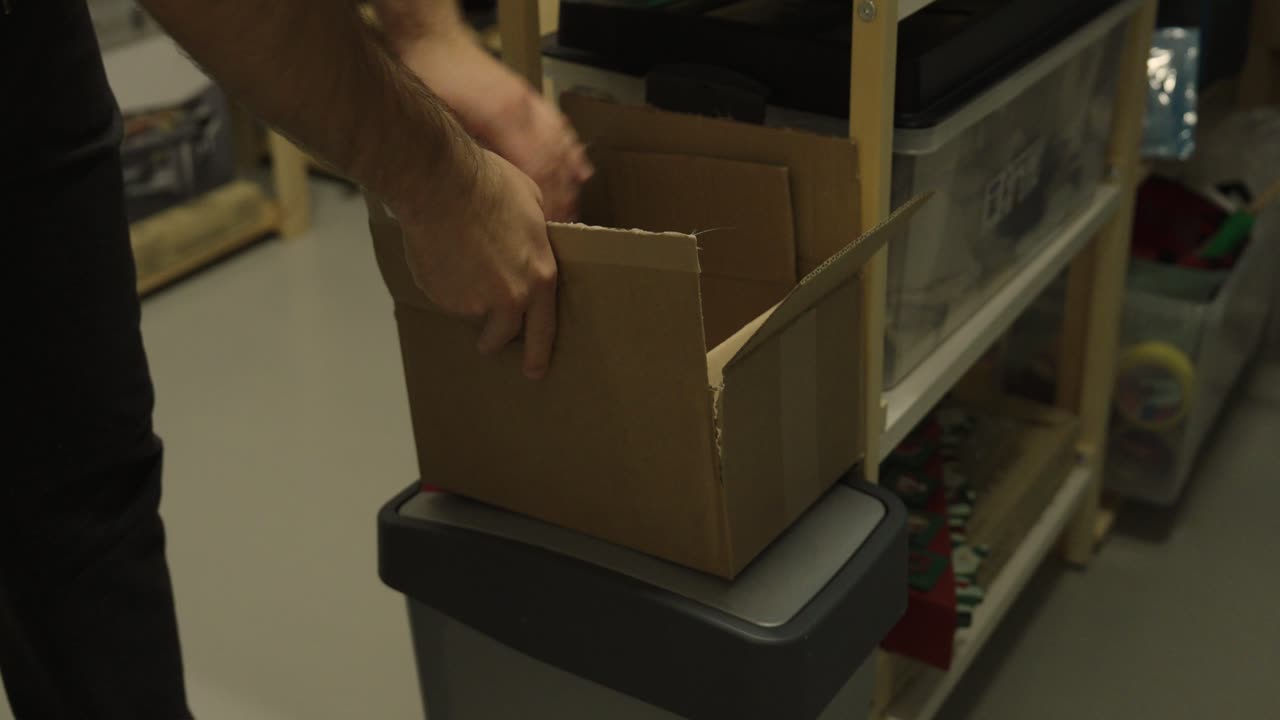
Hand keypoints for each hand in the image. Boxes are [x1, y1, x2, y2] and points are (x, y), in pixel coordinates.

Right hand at [392, 149, 557, 379]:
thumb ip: (536, 239)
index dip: (539, 353)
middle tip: (487, 336)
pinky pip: (444, 297)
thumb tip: (533, 245)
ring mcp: (471, 301)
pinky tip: (441, 254)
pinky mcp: (441, 296)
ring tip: (460, 261)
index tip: (534, 371)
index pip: (543, 329)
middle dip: (494, 337)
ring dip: (467, 299)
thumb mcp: (533, 206)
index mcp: (539, 278)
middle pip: (502, 335)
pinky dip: (443, 284)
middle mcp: (509, 298)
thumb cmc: (490, 186)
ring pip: (470, 313)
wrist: (441, 184)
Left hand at [400, 35, 592, 220]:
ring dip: (569, 176)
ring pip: (561, 143)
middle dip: (562, 193)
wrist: (434, 42)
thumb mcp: (446, 124)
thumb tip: (499, 187)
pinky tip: (579, 167)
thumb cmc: (433, 81)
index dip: (546, 197)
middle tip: (565, 221)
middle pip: (555, 159)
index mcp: (504, 118)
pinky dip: (571, 148)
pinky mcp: (527, 96)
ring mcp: (529, 101)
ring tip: (574, 203)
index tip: (548, 220)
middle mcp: (524, 109)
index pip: (537, 167)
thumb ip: (476, 154)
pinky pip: (559, 124)